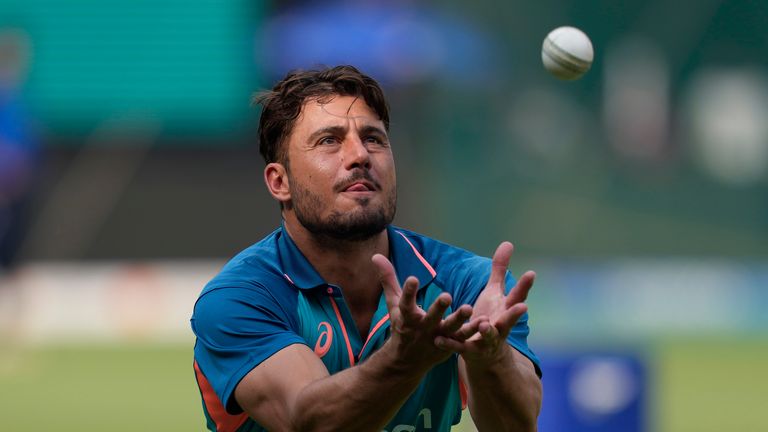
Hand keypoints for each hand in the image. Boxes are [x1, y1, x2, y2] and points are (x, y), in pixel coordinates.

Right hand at [372, 254, 473, 370]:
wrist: (407, 361)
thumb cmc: (401, 325)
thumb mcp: (394, 304)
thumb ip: (388, 279)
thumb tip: (376, 256)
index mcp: (407, 317)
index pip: (405, 303)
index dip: (408, 292)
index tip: (413, 278)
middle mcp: (422, 328)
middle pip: (430, 317)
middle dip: (438, 308)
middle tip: (447, 296)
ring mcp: (436, 337)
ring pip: (449, 328)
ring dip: (459, 319)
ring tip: (468, 307)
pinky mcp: (449, 345)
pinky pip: (462, 337)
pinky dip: (472, 330)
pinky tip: (483, 320)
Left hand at [435, 242, 534, 364]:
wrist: (484, 354)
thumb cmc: (490, 316)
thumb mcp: (495, 293)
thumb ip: (500, 270)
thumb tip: (508, 243)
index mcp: (505, 310)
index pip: (517, 296)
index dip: (525, 286)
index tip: (531, 273)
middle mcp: (499, 325)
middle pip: (509, 319)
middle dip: (515, 314)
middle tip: (524, 307)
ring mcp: (485, 339)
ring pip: (487, 334)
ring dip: (487, 330)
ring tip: (483, 324)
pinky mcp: (467, 349)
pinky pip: (458, 346)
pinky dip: (449, 343)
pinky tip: (438, 338)